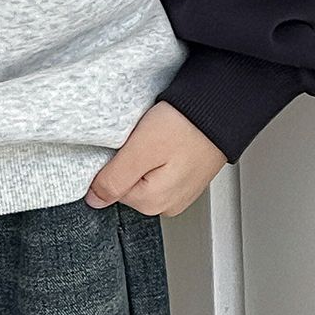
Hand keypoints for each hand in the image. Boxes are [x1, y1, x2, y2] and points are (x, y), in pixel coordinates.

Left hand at [83, 101, 229, 216]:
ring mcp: (178, 193)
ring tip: (157, 140)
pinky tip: (165, 142)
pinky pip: (158, 171)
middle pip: (125, 184)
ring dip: (142, 157)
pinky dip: (156, 156)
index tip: (126, 146)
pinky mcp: (185, 178)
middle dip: (127, 161)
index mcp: (152, 203)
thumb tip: (94, 200)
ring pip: (141, 176)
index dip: (112, 162)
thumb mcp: (140, 150)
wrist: (219, 110)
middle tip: (143, 140)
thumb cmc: (184, 126)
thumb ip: (114, 179)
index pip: (109, 188)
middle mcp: (167, 205)